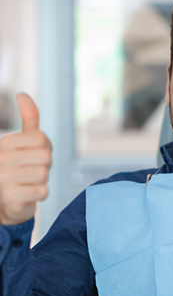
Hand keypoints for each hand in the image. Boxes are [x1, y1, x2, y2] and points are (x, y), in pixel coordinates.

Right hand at [0, 93, 51, 224]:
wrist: (3, 201)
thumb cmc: (17, 167)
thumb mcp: (21, 142)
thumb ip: (28, 119)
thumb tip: (22, 94)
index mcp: (5, 143)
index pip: (41, 138)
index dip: (45, 148)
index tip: (34, 155)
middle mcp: (1, 159)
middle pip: (46, 156)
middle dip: (45, 165)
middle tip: (32, 170)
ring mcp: (3, 179)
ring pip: (44, 173)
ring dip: (42, 180)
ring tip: (29, 182)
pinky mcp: (10, 197)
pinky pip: (43, 191)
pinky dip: (41, 193)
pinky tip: (29, 193)